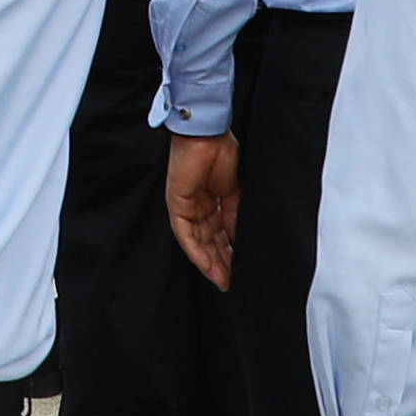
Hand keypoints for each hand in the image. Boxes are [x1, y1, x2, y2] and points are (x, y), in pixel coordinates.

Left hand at [165, 134, 240, 288]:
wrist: (208, 134)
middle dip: (220, 262)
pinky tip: (208, 266)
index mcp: (211, 200)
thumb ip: (234, 216)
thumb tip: (239, 240)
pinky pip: (185, 234)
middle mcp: (197, 206)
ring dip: (210, 262)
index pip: (219, 233)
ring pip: (196, 242)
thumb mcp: (234, 191)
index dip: (229, 252)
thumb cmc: (221, 151)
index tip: (239, 269)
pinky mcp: (176, 205)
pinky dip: (196, 251)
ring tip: (222, 280)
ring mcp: (185, 206)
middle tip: (230, 282)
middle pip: (208, 241)